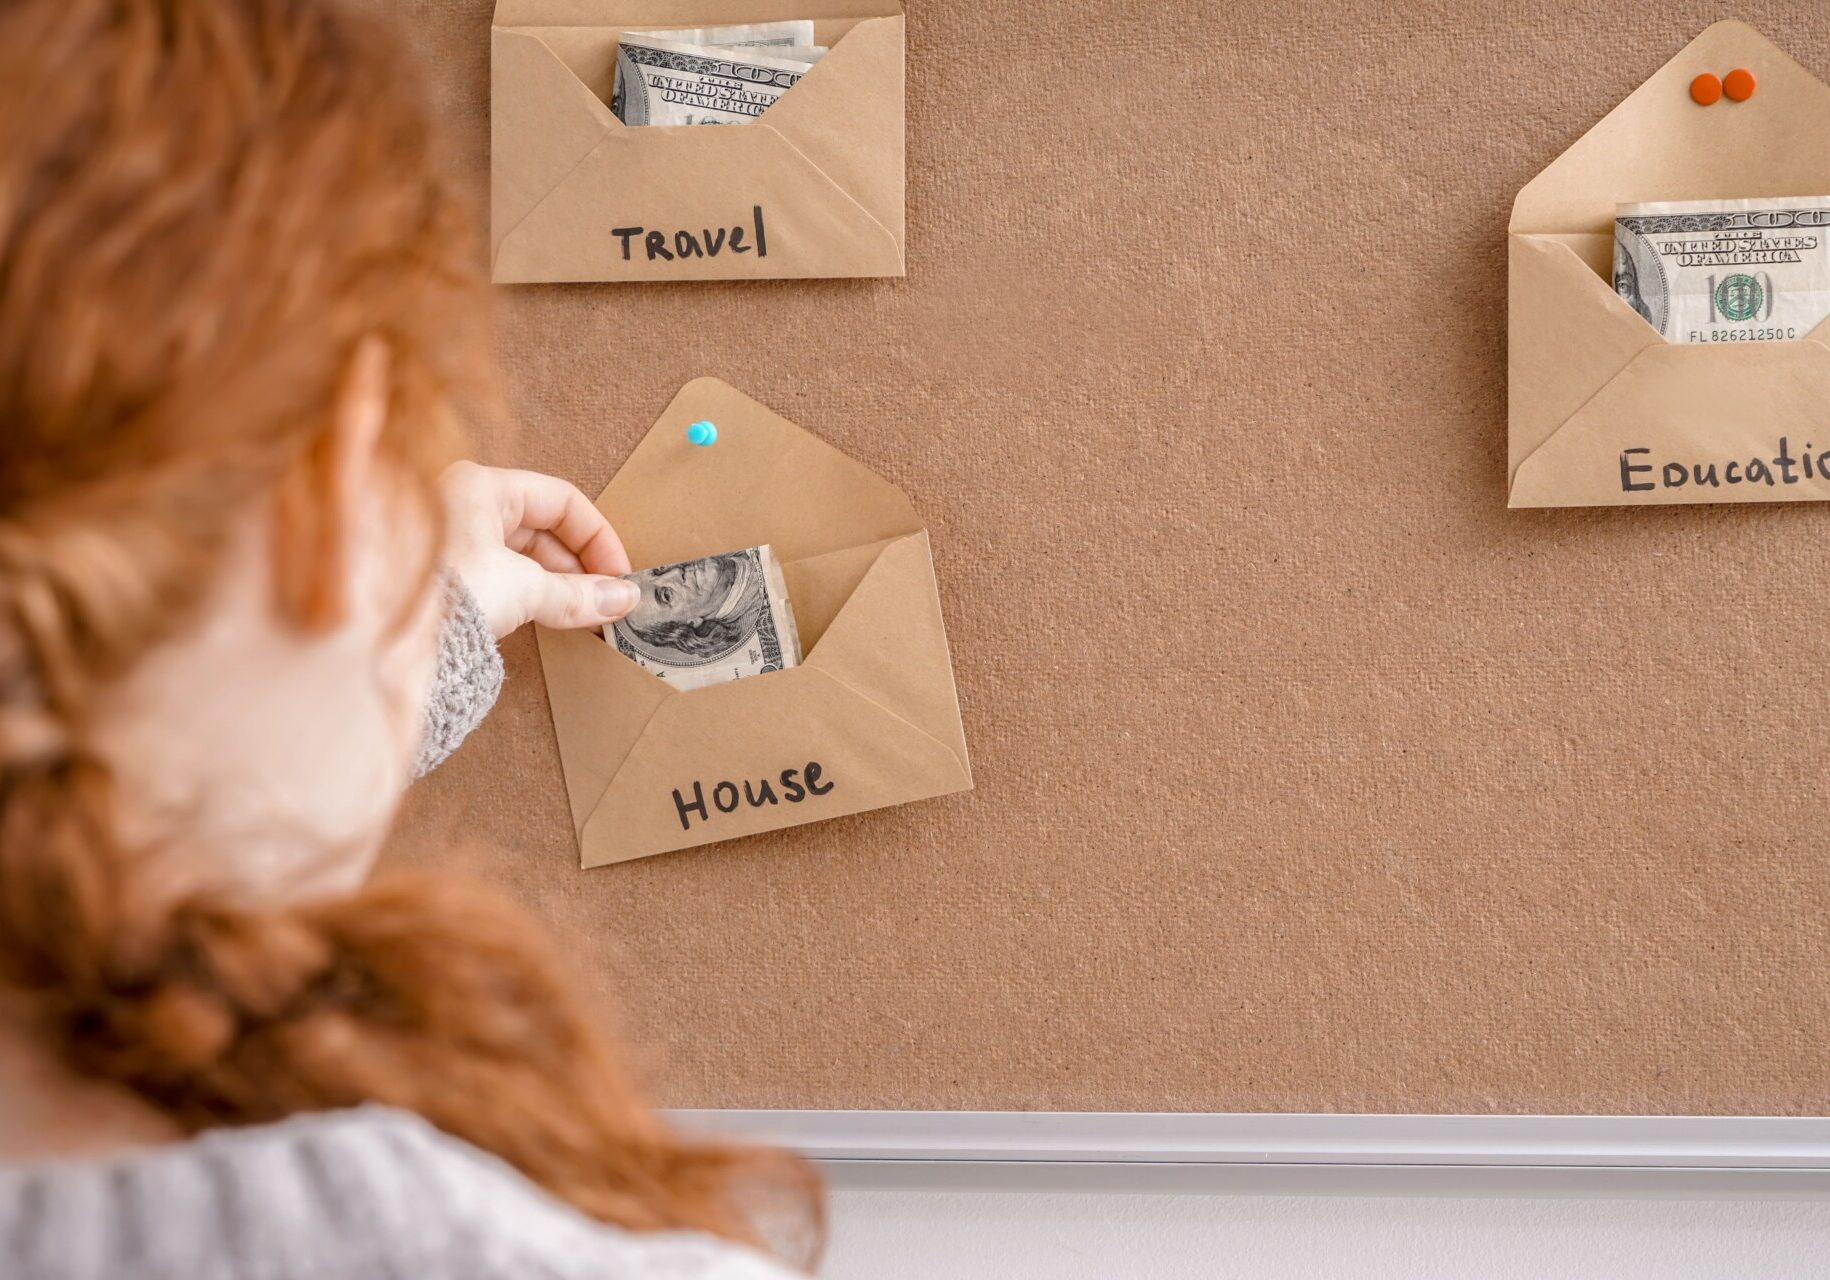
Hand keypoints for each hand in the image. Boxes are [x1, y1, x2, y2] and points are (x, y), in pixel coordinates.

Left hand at [440, 462, 636, 638]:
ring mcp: (451, 543)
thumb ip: (578, 593)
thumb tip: (623, 599)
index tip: (618, 575)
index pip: (560, 500)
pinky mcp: (445, 578)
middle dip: (580, 567)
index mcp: (480, 486)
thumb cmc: (442, 591)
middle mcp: (462, 506)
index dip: (598, 537)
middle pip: (542, 529)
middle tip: (606, 602)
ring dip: (558, 586)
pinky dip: (531, 597)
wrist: (377, 639)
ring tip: (584, 616)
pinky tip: (549, 620)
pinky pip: (501, 579)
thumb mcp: (523, 588)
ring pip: (522, 557)